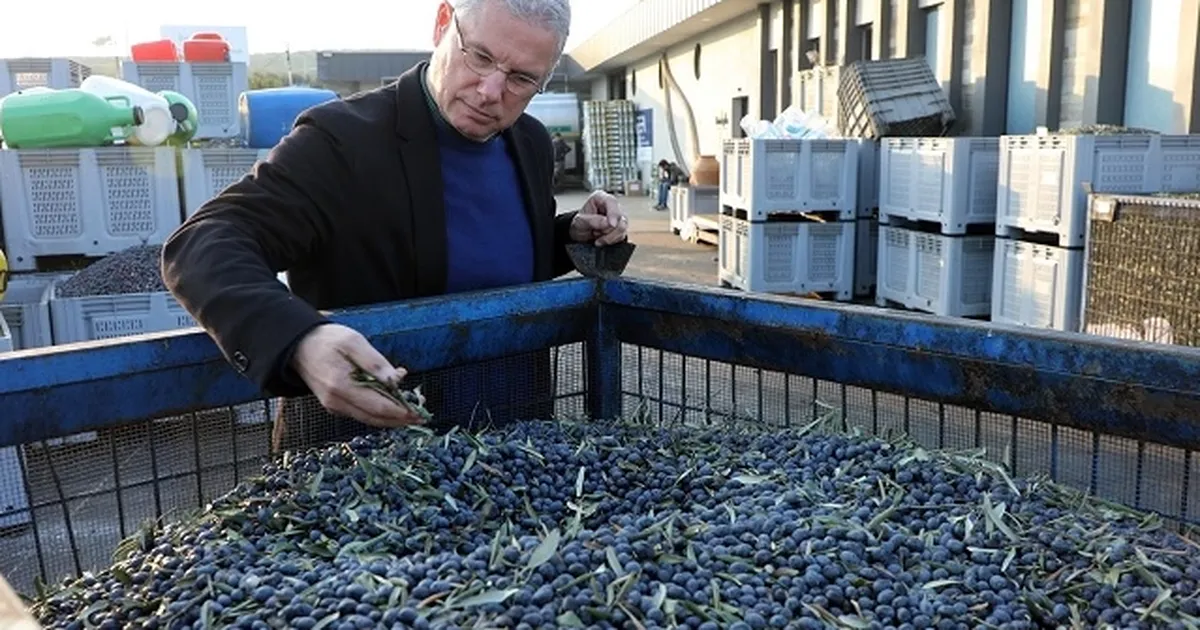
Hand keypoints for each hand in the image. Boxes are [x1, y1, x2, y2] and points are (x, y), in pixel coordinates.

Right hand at [290, 324, 425, 427]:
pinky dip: (378, 411)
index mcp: (341, 386)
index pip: (377, 406)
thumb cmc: (328, 340)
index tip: (418, 413)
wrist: (299, 346)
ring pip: (368, 419)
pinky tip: (391, 401)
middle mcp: (336, 402)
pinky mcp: (335, 406)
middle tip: (419, 416)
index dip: (400, 412)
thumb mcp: (354, 342)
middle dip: (398, 419)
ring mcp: (334, 406)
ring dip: (390, 417)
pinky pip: (361, 413)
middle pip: (374, 418)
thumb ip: (376, 363)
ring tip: (410, 411)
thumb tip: (396, 381)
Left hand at [569, 191, 628, 246]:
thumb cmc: (580, 223)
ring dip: (608, 237)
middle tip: (595, 232)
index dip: (613, 213)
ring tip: (596, 235)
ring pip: (622, 228)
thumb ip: (594, 221)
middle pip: (620, 217)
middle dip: (607, 229)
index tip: (612, 225)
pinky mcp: (621, 228)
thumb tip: (608, 223)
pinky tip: (602, 238)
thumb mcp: (580, 221)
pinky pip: (621, 236)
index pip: (612, 202)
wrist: (580, 234)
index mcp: (600, 197)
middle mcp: (612, 205)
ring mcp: (618, 217)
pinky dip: (610, 240)